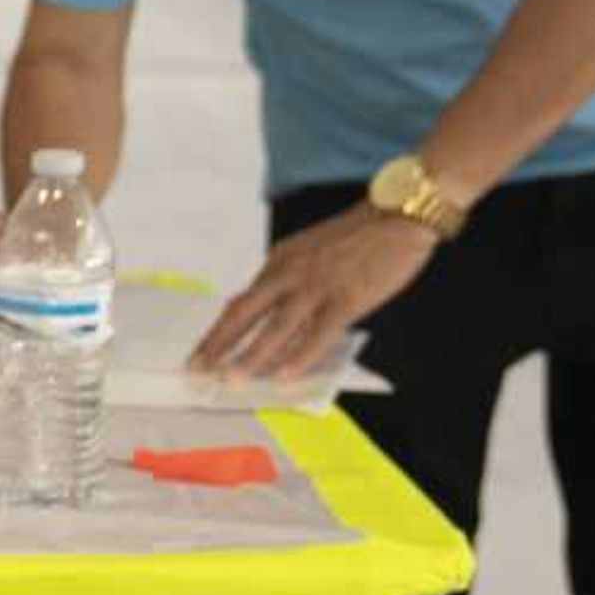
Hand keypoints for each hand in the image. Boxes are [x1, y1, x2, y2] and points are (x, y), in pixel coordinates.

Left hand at [191, 209, 441, 378]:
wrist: (396, 214)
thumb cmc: (358, 236)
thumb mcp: (311, 253)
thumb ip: (291, 283)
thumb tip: (276, 323)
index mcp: (279, 261)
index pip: (241, 301)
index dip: (219, 329)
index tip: (202, 351)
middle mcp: (289, 273)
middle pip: (244, 313)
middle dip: (219, 344)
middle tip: (199, 369)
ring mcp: (315, 287)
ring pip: (275, 327)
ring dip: (251, 356)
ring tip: (231, 379)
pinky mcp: (345, 300)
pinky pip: (317, 334)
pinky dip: (299, 356)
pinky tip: (283, 376)